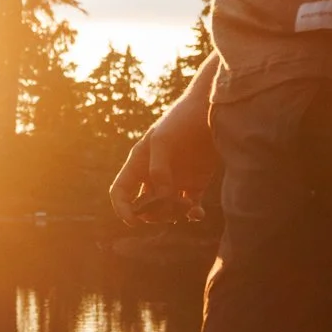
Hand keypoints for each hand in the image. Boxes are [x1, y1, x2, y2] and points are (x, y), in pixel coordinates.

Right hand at [108, 85, 216, 225]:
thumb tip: (162, 199)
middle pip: (145, 207)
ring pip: (167, 211)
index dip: (122, 208)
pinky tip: (197, 213)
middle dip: (154, 214)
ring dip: (174, 215)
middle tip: (171, 207)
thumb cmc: (181, 121)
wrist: (211, 111)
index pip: (121, 191)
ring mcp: (175, 181)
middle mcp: (154, 175)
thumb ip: (158, 170)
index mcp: (139, 163)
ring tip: (188, 205)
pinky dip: (192, 214)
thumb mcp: (163, 141)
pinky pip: (189, 207)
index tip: (133, 221)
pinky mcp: (195, 184)